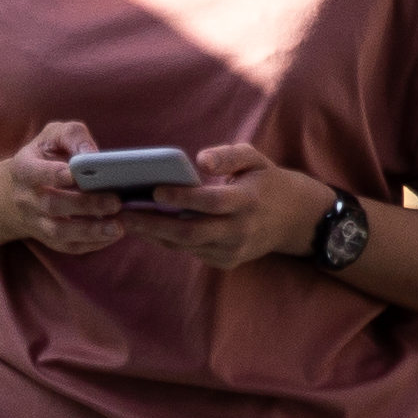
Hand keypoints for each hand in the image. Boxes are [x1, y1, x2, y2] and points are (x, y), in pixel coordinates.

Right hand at [0, 121, 136, 254]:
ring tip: (118, 226)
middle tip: (115, 201)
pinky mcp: (48, 239)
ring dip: (90, 231)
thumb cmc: (46, 156)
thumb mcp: (54, 136)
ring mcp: (35, 222)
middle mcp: (26, 198)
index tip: (75, 173)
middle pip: (51, 205)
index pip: (33, 173)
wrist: (21, 189)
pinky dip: (91, 244)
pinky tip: (113, 235)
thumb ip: (73, 137)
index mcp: (23, 168)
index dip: (52, 174)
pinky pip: (68, 247)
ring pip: (59, 232)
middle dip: (84, 205)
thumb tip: (93, 155)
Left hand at [143, 138, 325, 269]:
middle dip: (152, 224)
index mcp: (248, 202)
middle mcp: (240, 231)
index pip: (210, 202)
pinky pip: (191, 251)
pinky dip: (167, 241)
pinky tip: (147, 228)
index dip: (181, 198)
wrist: (294, 220)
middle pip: (190, 232)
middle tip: (123, 213)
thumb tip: (200, 159)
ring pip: (186, 245)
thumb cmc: (267, 182)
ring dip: (153, 234)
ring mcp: (233, 250)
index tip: (154, 190)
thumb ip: (228, 155)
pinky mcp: (226, 261)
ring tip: (126, 220)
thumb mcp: (255, 159)